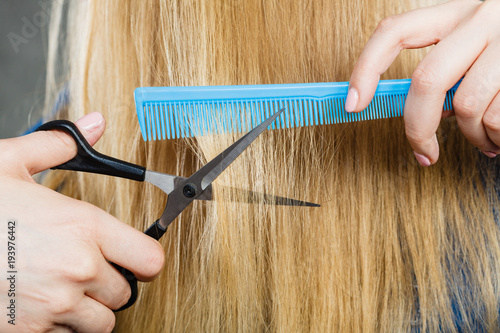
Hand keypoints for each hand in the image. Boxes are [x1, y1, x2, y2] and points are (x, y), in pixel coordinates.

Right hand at [0, 112, 164, 331]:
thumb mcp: (9, 162)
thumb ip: (58, 145)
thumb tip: (94, 124)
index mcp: (83, 227)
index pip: (149, 258)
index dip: (145, 257)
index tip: (135, 255)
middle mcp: (77, 270)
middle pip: (125, 292)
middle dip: (111, 281)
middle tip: (88, 267)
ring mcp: (54, 307)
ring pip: (100, 322)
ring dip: (90, 309)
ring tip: (65, 289)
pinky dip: (60, 326)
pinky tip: (39, 304)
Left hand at [346, 0, 499, 165]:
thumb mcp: (479, 41)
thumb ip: (448, 64)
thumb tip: (419, 109)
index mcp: (457, 10)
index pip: (394, 32)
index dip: (366, 69)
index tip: (352, 103)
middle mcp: (483, 17)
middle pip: (426, 81)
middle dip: (417, 127)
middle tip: (423, 151)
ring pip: (468, 106)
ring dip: (473, 137)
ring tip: (486, 139)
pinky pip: (499, 118)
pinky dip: (498, 138)